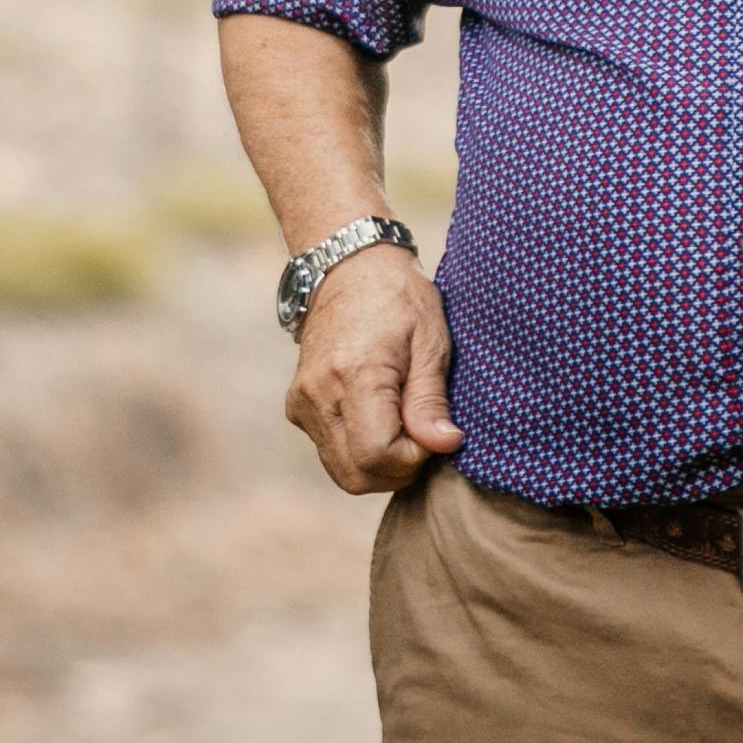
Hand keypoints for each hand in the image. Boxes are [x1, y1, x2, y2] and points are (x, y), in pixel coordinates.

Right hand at [282, 244, 461, 492]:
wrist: (349, 266)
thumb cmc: (399, 298)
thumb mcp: (430, 340)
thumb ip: (431, 399)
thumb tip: (443, 445)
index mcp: (352, 374)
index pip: (377, 455)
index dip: (414, 457)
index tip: (435, 430)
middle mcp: (318, 394)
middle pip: (356, 475)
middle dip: (397, 470)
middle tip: (424, 434)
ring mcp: (303, 402)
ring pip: (342, 472)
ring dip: (380, 465)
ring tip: (405, 425)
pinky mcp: (299, 406)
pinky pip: (332, 453)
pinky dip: (360, 452)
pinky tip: (382, 420)